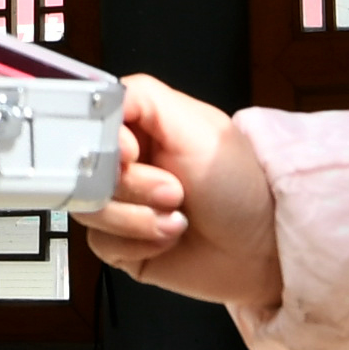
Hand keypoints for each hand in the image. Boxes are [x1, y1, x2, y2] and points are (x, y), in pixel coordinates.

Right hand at [77, 74, 286, 313]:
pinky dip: (138, 242)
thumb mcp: (195, 126)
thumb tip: (99, 102)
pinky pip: (101, 243)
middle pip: (84, 169)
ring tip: (177, 217)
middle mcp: (130, 164)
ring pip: (90, 208)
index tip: (130, 153)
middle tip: (172, 189)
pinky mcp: (124, 243)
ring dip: (137, 218)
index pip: (90, 123)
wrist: (264, 251)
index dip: (102, 142)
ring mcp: (125, 204)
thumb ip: (142, 98)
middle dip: (132, 186)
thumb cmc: (244, 186)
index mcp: (141, 127)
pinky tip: (169, 238)